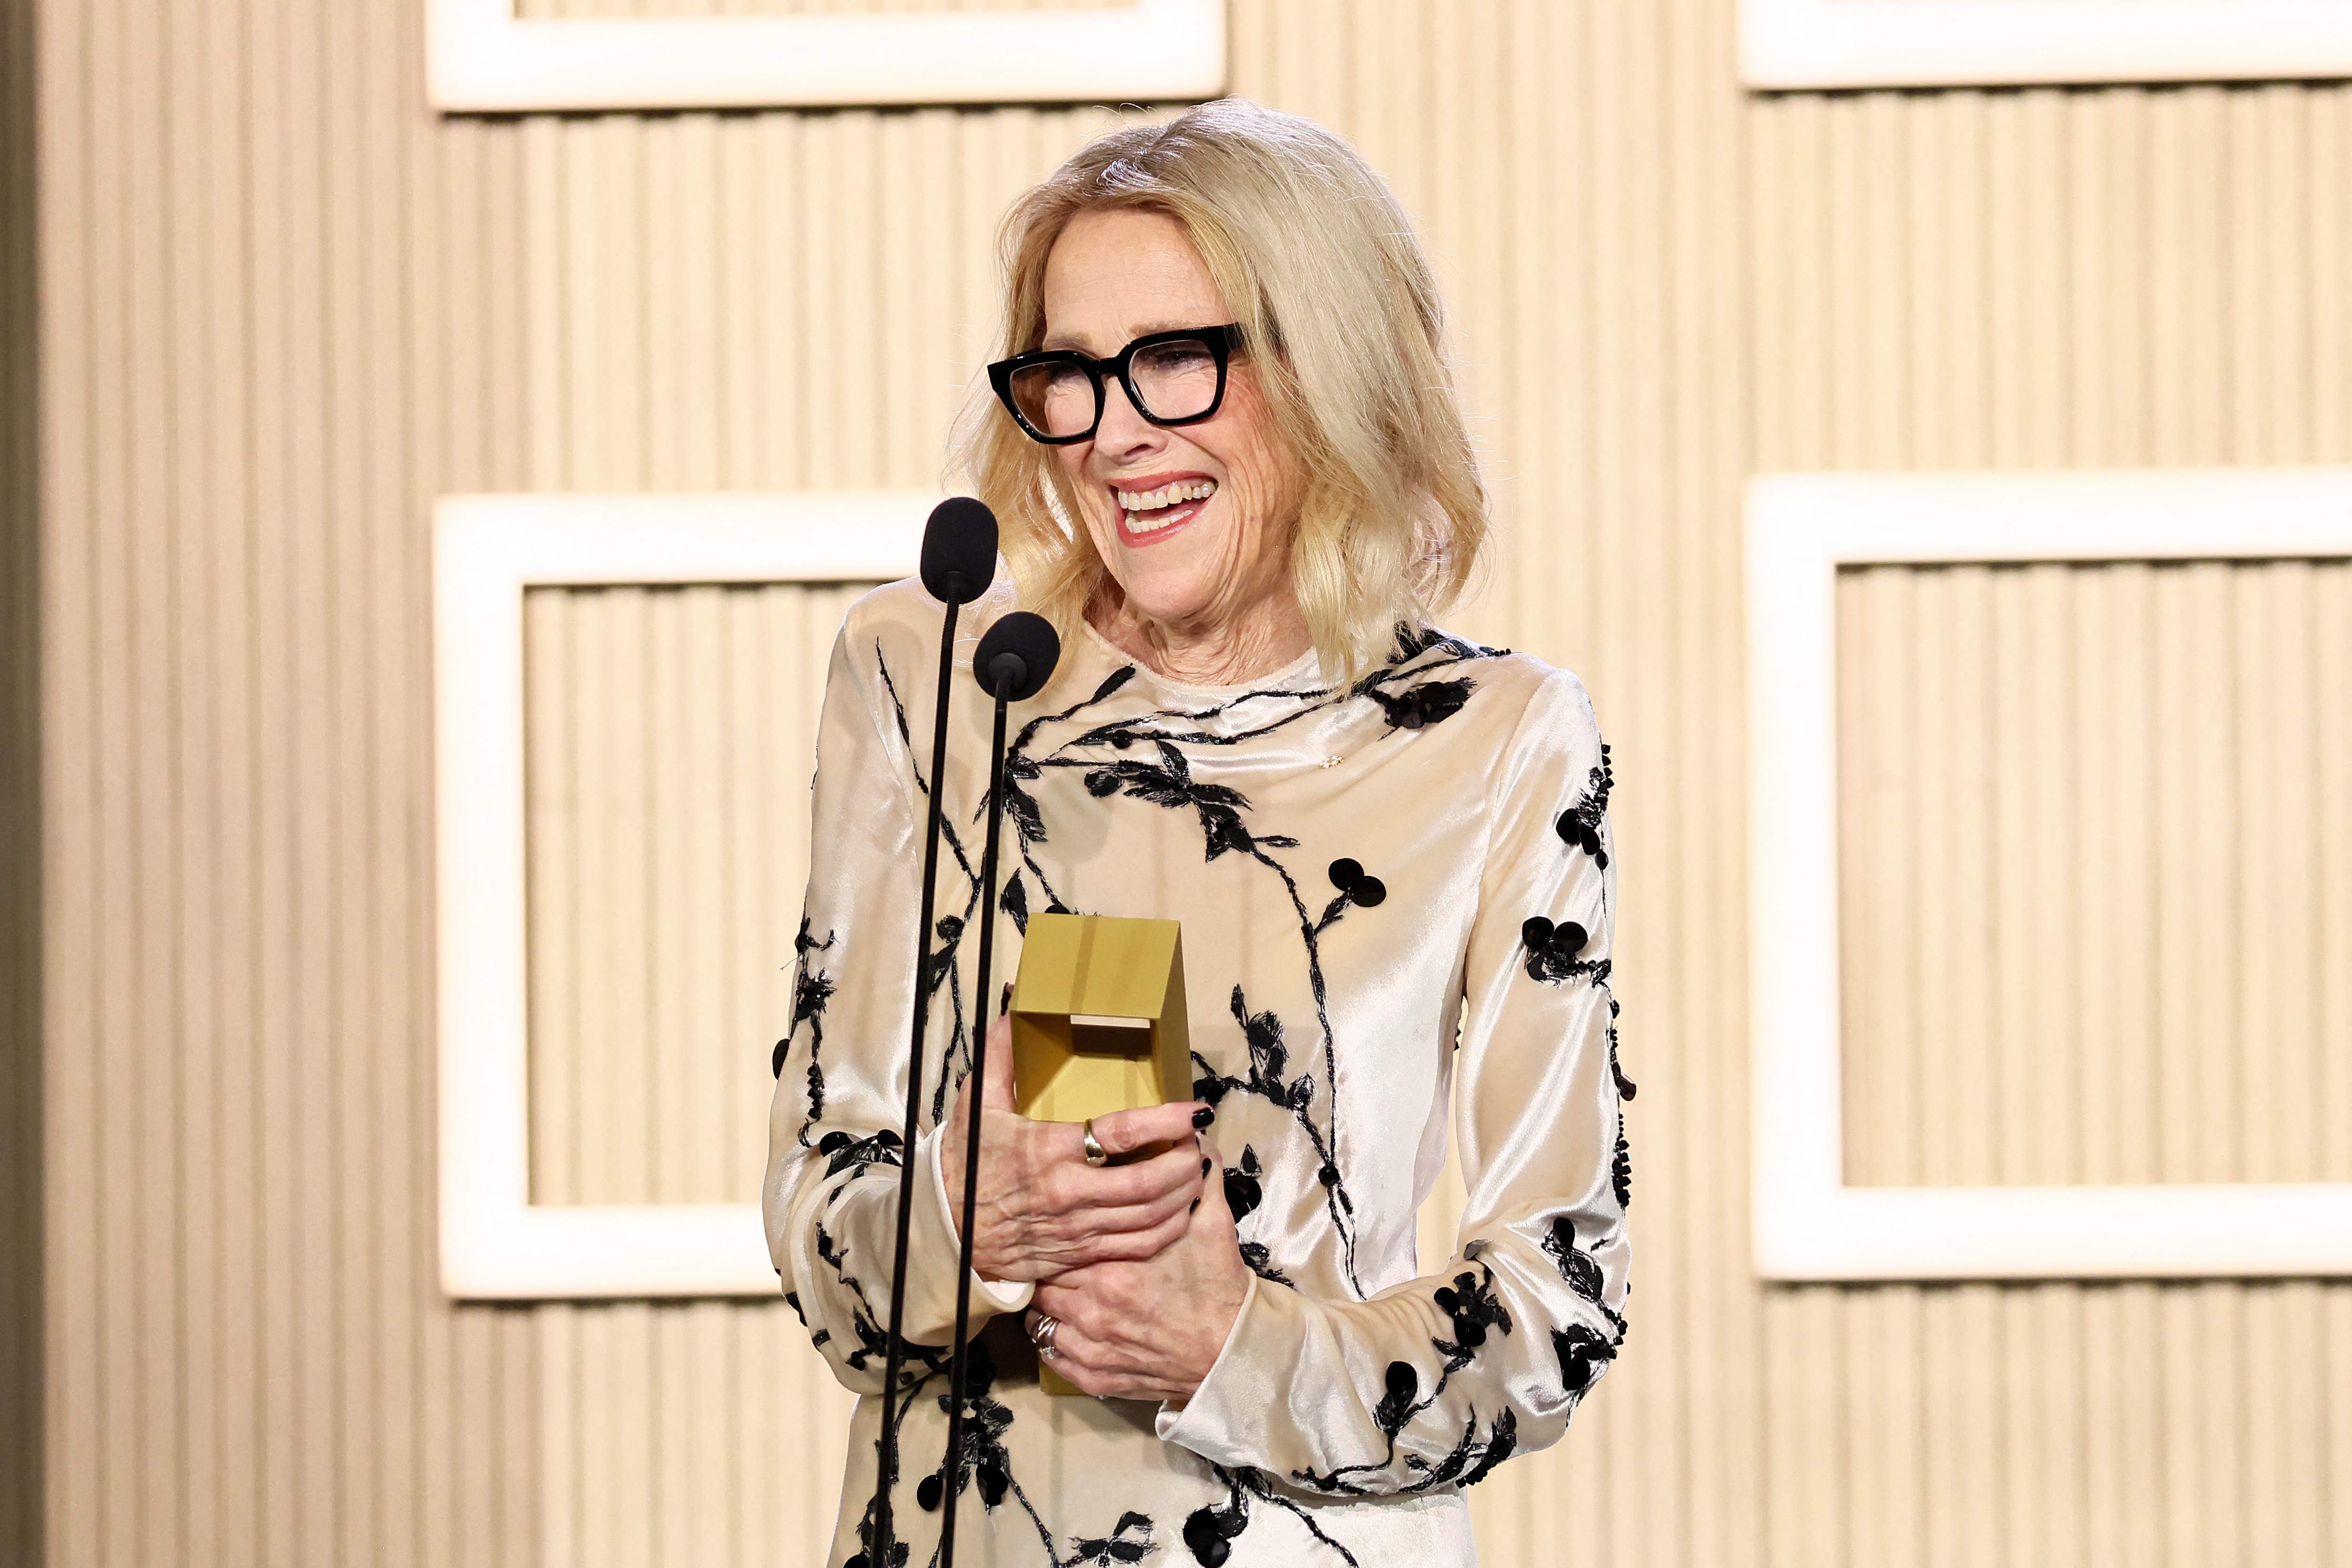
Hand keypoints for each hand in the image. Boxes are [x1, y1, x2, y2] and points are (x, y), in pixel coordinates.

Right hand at [938, 1012, 1209, 1282]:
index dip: (1164, 1122)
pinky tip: (1182, 1210)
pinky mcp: (1079, 1255)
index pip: (1120, 1134)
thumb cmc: (966, 1163)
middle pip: (1147, 1183)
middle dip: (1185, 1162)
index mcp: (1049, 1150)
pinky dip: (1168, 1230)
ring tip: (1199, 1169)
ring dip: (1184, 1194)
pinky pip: (1136, 1247)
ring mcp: (1077, 1229)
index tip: (1195, 1110)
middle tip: (1201, 1142)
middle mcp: (1069, 1193)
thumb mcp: (978, 1105)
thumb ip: (1000, 1055)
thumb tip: (1011, 1004)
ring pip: (1148, 1218)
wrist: (947, 1229)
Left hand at [1027, 1131, 1251, 1404]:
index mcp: (1112, 1266)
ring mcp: (1090, 1347)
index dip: (1062, 1236)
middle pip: (1045, 1279)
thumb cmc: (1217, 1287)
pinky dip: (1055, 1341)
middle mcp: (1091, 1308)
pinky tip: (1067, 1327)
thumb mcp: (1213, 1224)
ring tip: (1062, 1294)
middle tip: (1064, 1261)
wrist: (1231, 1351)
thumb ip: (1198, 1176)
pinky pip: (1052, 1356)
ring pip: (1039, 1319)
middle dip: (1052, 1269)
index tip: (1069, 1231)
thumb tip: (1194, 1134)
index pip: (1062, 1243)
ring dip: (1047, 1306)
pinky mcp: (1094, 1377)